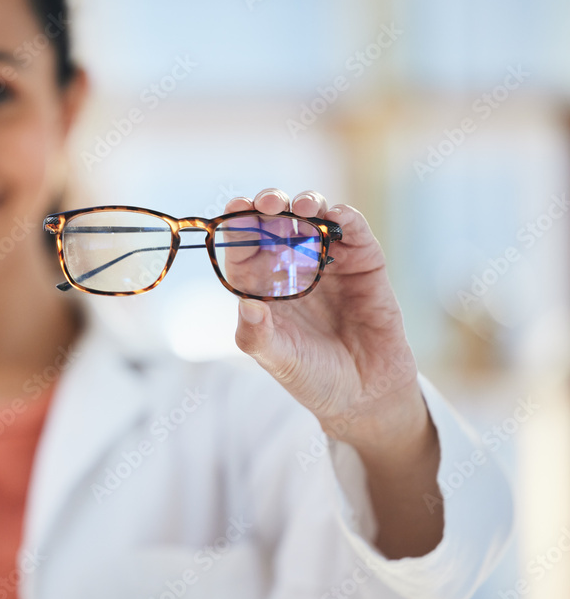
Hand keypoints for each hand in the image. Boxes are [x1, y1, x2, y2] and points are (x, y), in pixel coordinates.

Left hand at [229, 189, 425, 449]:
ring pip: (314, 217)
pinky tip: (336, 215)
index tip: (234, 209)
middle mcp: (292, 265)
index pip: (243, 245)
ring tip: (302, 206)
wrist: (364, 396)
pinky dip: (345, 218)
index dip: (238, 224)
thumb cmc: (311, 375)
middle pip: (276, 221)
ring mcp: (328, 260)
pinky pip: (353, 231)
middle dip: (270, 205)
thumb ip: (257, 334)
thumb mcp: (276, 359)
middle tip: (267, 204)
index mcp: (262, 283)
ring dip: (307, 203)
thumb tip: (245, 304)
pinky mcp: (363, 263)